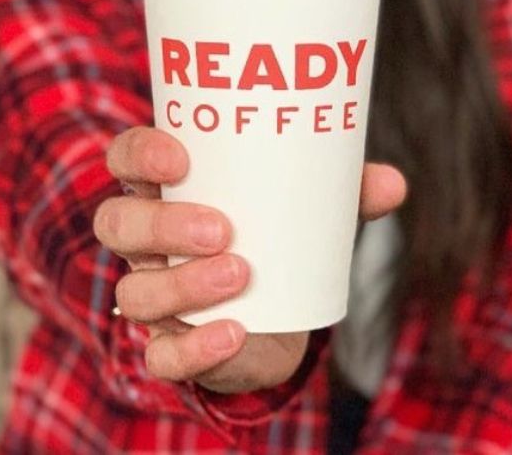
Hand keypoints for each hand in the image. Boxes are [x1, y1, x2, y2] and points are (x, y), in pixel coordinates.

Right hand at [95, 126, 406, 393]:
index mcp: (168, 191)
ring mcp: (154, 296)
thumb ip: (344, 194)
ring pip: (135, 292)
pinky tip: (234, 333)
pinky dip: (193, 348)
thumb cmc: (281, 238)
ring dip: (183, 285)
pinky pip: (161, 355)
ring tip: (241, 274)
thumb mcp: (310, 210)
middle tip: (222, 229)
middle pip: (118, 225)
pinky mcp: (172, 347)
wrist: (283, 316)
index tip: (181, 159)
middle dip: (162, 225)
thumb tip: (393, 184)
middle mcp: (147, 243)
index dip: (140, 155)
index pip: (126, 159)